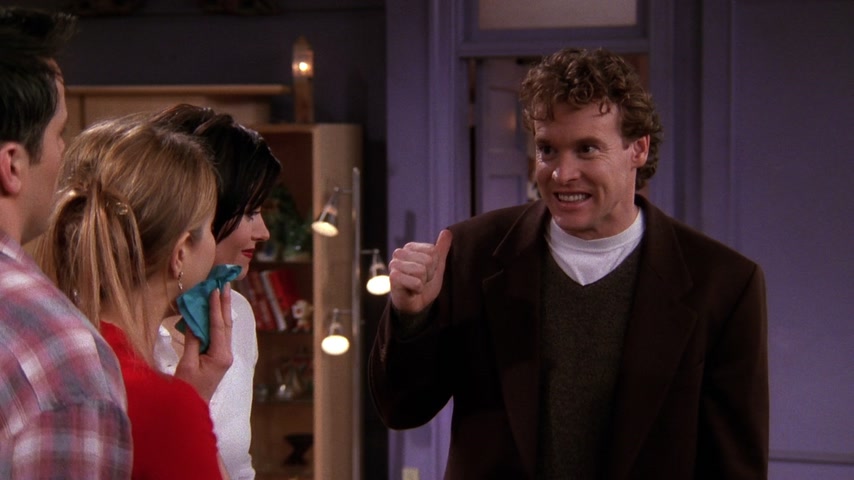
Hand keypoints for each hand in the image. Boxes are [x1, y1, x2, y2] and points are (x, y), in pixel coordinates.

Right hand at [174, 283, 232, 402]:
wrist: (191, 409)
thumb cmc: (186, 390)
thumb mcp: (186, 364)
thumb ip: (192, 341)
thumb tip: (195, 321)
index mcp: (220, 355)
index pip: (218, 325)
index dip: (215, 306)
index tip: (214, 289)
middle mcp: (226, 354)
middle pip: (225, 324)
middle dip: (224, 303)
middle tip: (224, 284)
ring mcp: (224, 356)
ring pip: (223, 328)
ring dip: (222, 310)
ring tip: (222, 293)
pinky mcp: (219, 358)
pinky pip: (218, 335)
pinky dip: (216, 321)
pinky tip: (215, 312)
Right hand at [388, 229, 451, 314]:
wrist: (415, 303)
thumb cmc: (424, 283)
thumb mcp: (437, 265)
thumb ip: (441, 249)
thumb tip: (447, 231)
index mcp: (410, 247)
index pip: (433, 251)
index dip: (435, 265)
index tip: (427, 272)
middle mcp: (400, 253)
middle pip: (429, 260)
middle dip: (429, 274)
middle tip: (421, 280)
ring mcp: (394, 265)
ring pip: (422, 271)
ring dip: (423, 282)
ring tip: (416, 285)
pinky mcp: (393, 278)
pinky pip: (417, 282)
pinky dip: (418, 289)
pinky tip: (411, 291)